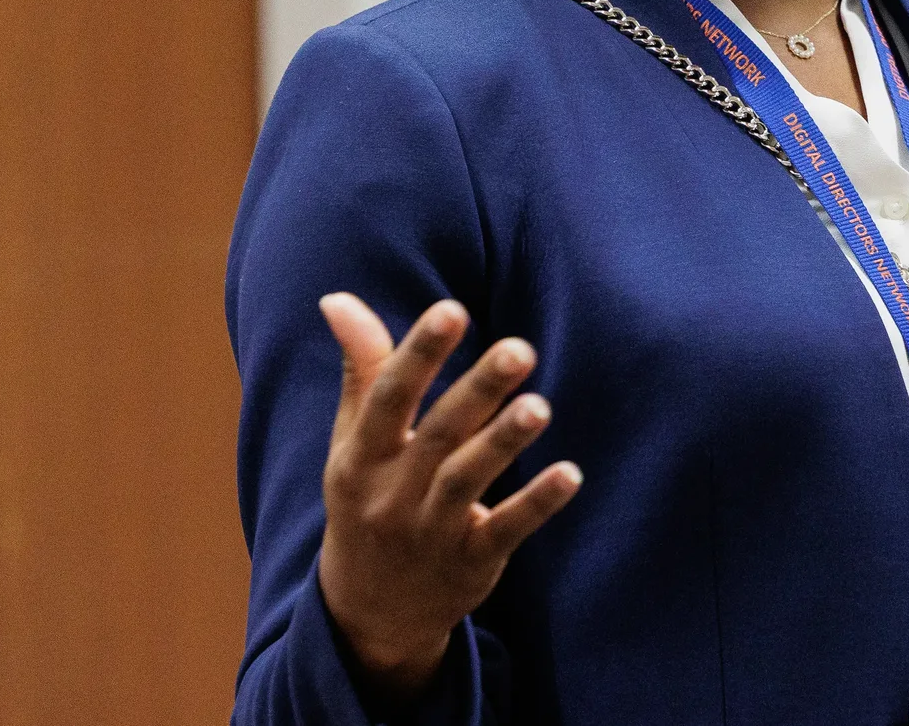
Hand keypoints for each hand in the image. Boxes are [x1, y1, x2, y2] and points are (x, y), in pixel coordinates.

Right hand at [315, 294, 583, 700]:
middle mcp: (392, 494)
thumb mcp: (353, 443)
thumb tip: (337, 297)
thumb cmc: (368, 499)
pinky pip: (505, 531)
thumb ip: (362, 369)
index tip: (451, 308)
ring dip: (503, 443)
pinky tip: (571, 474)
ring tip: (540, 405)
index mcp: (360, 457)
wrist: (368, 612)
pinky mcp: (470, 563)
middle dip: (478, 391)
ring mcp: (430, 532)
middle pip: (437, 435)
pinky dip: (537, 504)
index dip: (418, 353)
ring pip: (467, 482)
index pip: (388, 398)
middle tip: (521, 348)